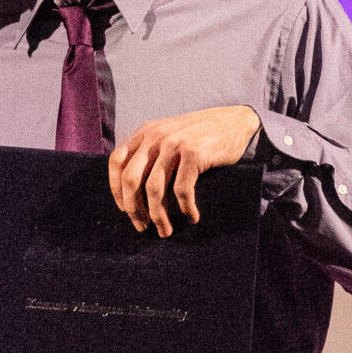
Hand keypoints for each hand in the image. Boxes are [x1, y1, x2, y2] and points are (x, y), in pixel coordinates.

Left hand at [109, 106, 259, 236]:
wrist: (235, 121)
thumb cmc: (201, 136)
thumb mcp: (169, 135)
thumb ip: (151, 152)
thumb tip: (135, 191)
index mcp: (145, 133)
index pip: (117, 162)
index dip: (116, 189)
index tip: (125, 210)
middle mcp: (155, 136)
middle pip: (130, 179)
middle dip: (133, 208)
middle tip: (142, 227)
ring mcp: (174, 144)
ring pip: (154, 189)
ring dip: (158, 216)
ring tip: (165, 231)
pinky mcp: (194, 154)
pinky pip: (182, 190)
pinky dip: (185, 208)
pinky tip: (192, 217)